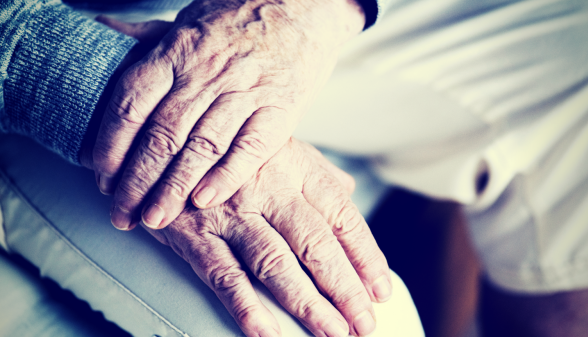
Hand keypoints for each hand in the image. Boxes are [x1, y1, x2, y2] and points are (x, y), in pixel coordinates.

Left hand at [92, 0, 365, 230]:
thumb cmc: (239, 19)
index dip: (112, 146)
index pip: (132, 105)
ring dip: (174, 188)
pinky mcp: (279, 109)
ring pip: (201, 147)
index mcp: (177, 52)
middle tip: (123, 214)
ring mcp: (244, 92)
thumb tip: (103, 31)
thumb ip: (147, 38)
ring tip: (155, 219)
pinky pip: (249, 148)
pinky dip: (226, 176)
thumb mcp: (186, 21)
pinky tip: (205, 201)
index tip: (102, 178)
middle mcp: (206, 73)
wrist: (301, 8)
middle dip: (137, 181)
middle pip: (162, 135)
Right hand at [147, 138, 390, 336]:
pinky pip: (224, 275)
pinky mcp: (195, 234)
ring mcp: (230, 212)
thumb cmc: (232, 151)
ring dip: (307, 304)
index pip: (342, 215)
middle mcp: (267, 187)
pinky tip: (269, 333)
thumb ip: (315, 171)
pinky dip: (247, 307)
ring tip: (333, 333)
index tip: (381, 288)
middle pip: (316, 244)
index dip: (366, 255)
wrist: (166, 145)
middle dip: (344, 288)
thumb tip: (350, 190)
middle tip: (364, 323)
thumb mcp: (278, 146)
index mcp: (295, 166)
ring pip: (276, 264)